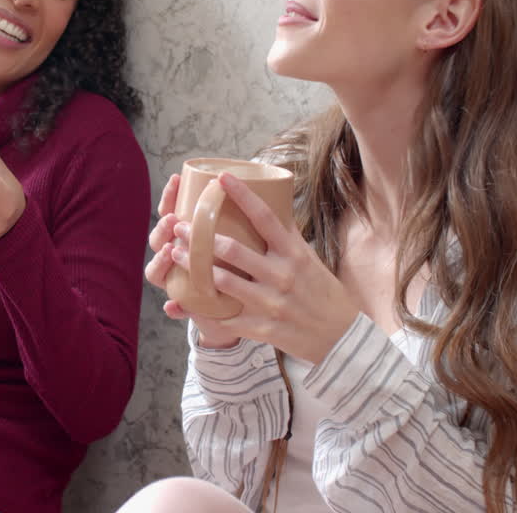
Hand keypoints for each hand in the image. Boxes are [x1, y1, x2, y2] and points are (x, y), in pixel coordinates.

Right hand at [143, 173, 242, 346]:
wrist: (253, 312)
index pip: (170, 212)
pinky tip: (172, 306)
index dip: (168, 197)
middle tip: (173, 219)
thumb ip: (242, 220)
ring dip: (160, 261)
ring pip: (155, 272)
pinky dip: (174, 308)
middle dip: (162, 228)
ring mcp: (180, 283)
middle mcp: (177, 259)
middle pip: (156, 240)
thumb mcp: (246, 246)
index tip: (176, 181)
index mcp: (188, 238)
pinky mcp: (190, 307)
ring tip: (169, 251)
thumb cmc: (247, 270)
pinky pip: (176, 308)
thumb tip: (240, 183)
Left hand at [168, 172, 358, 363]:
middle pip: (233, 249)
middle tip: (180, 226)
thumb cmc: (323, 293)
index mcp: (293, 253)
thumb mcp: (310, 259)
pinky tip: (185, 299)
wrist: (341, 338)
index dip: (242, 194)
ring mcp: (270, 302)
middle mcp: (281, 275)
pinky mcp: (262, 327)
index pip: (265, 217)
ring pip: (223, 281)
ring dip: (195, 266)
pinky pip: (225, 317)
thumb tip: (273, 203)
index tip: (222, 177)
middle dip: (200, 237)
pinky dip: (203, 309)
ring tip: (175, 254)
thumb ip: (287, 236)